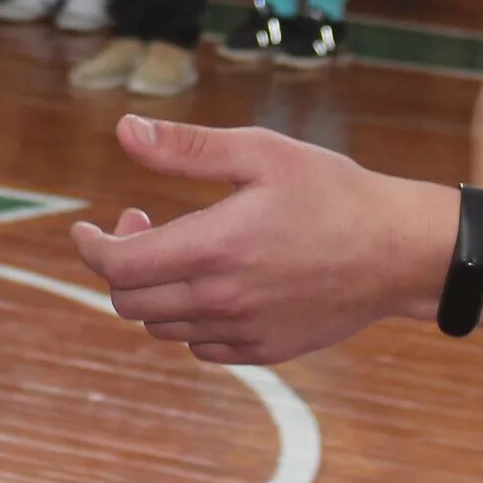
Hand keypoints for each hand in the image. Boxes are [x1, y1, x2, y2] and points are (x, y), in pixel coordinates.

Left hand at [69, 116, 448, 363]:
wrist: (398, 251)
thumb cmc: (332, 191)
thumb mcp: (259, 153)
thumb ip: (185, 148)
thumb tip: (123, 131)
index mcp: (214, 246)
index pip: (119, 265)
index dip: (90, 247)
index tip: (85, 229)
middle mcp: (222, 299)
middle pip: (130, 302)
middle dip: (119, 264)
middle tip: (141, 223)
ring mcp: (244, 332)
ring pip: (162, 327)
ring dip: (152, 292)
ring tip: (178, 250)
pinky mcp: (266, 352)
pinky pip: (201, 348)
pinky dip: (187, 320)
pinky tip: (210, 284)